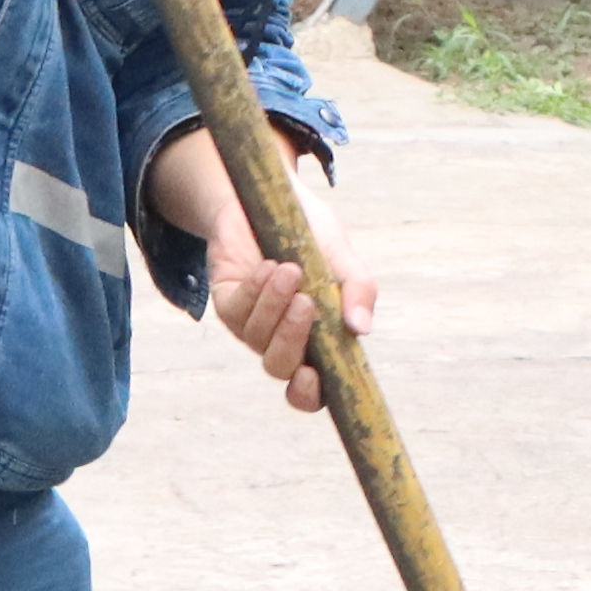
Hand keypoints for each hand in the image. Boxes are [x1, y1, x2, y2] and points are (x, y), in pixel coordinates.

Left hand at [145, 130, 355, 406]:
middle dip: (291, 339)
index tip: (313, 376)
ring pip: (257, 337)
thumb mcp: (345, 258)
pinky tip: (270, 267)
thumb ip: (360, 291)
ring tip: (290, 269)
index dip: (309, 394)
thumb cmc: (315, 233)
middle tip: (307, 303)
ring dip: (274, 305)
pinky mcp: (228, 303)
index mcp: (318, 340)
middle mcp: (283, 340)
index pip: (311, 389)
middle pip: (279, 367)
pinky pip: (237, 312)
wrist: (275, 196)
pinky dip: (256, 290)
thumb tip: (362, 329)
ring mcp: (252, 325)